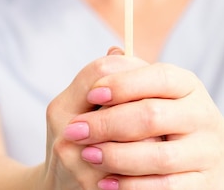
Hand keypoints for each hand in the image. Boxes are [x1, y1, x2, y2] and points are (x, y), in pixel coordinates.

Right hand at [40, 49, 147, 189]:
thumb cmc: (81, 139)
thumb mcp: (83, 107)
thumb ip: (105, 79)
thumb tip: (123, 48)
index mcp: (61, 108)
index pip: (102, 70)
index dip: (129, 65)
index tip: (145, 71)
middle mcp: (66, 136)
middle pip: (120, 103)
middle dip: (146, 100)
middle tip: (161, 103)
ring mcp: (80, 167)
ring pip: (137, 140)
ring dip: (154, 136)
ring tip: (162, 136)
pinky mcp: (96, 189)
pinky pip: (139, 172)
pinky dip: (153, 166)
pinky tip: (158, 163)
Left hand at [63, 62, 223, 189]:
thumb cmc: (178, 118)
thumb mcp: (163, 92)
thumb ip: (135, 76)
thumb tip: (109, 56)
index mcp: (189, 85)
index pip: (158, 77)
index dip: (123, 84)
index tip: (91, 93)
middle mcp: (202, 115)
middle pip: (152, 116)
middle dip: (108, 123)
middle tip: (75, 130)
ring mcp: (206, 152)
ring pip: (158, 156)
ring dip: (116, 156)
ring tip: (87, 155)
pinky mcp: (204, 185)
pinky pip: (166, 188)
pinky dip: (133, 186)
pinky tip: (106, 183)